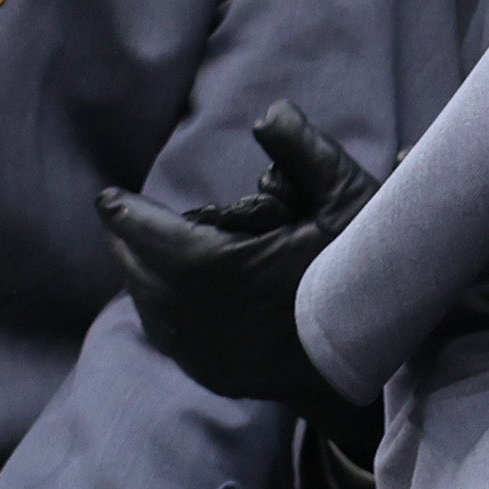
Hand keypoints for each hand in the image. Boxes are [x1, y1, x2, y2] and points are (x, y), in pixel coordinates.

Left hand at [98, 104, 377, 409]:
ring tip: (143, 256)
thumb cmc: (363, 268)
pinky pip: (172, 340)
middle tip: (123, 223)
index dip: (122, 212)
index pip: (145, 234)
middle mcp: (195, 315)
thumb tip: (267, 113)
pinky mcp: (218, 375)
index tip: (106, 198)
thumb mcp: (346, 195)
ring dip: (145, 279)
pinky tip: (171, 301)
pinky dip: (164, 314)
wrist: (382, 348)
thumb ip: (301, 149)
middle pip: (139, 272)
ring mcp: (204, 352)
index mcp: (211, 269)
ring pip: (151, 309)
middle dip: (131, 243)